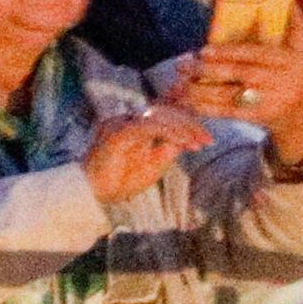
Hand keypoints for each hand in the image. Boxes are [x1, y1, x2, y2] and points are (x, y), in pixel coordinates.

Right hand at [79, 107, 215, 204]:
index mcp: (134, 124)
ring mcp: (121, 123)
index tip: (204, 127)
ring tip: (200, 143)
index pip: (162, 110)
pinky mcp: (118, 131)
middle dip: (190, 123)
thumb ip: (169, 147)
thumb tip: (188, 137)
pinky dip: (170, 133)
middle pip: (164, 109)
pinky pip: (150, 126)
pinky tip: (185, 143)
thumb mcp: (154, 164)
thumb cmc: (121, 180)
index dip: (184, 111)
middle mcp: (126, 118)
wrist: (94, 194)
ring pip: (159, 114)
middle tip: (208, 140)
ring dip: (184, 128)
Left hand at [171, 33, 302, 165]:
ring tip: (179, 84)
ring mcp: (269, 102)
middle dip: (208, 69)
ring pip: (230, 95)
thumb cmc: (300, 77)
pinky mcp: (257, 117)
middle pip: (240, 74)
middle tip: (183, 65)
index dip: (229, 52)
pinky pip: (228, 112)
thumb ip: (296, 26)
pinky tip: (188, 102)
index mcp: (289, 62)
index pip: (255, 55)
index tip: (204, 50)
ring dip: (201, 90)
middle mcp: (280, 82)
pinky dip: (206, 108)